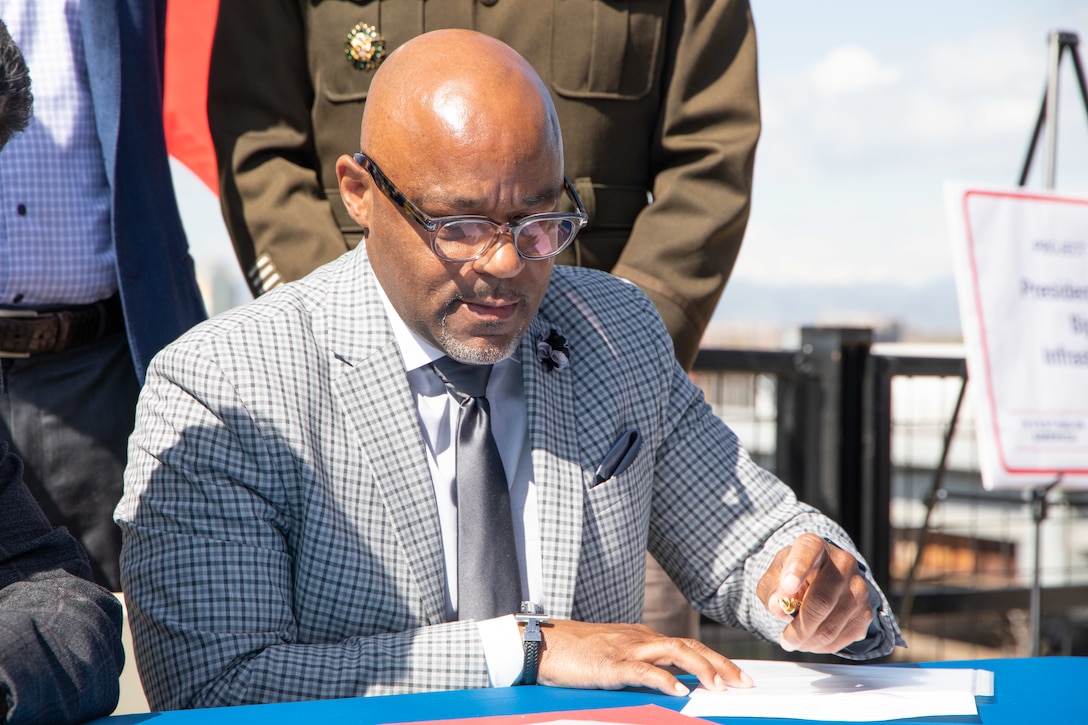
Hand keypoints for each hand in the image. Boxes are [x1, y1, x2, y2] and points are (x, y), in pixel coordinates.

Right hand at [537, 620, 752, 695]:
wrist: (542, 643)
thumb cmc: (575, 653)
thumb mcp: (614, 655)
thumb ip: (639, 664)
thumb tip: (666, 682)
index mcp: (642, 638)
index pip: (688, 644)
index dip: (715, 660)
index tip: (738, 676)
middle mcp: (639, 639)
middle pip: (689, 645)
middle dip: (720, 664)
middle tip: (743, 682)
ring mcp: (625, 649)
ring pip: (673, 650)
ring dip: (700, 668)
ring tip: (719, 686)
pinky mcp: (610, 663)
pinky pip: (642, 669)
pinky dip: (664, 679)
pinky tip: (679, 690)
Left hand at [757, 533, 873, 652]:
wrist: (820, 581)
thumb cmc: (792, 579)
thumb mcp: (774, 579)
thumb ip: (772, 591)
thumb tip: (779, 607)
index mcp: (814, 546)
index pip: (808, 552)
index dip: (798, 569)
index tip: (788, 586)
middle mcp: (842, 562)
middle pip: (822, 600)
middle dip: (801, 626)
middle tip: (786, 640)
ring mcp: (859, 586)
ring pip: (833, 624)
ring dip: (810, 640)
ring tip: (795, 640)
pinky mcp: (866, 611)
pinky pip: (844, 636)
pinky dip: (824, 645)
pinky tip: (812, 640)